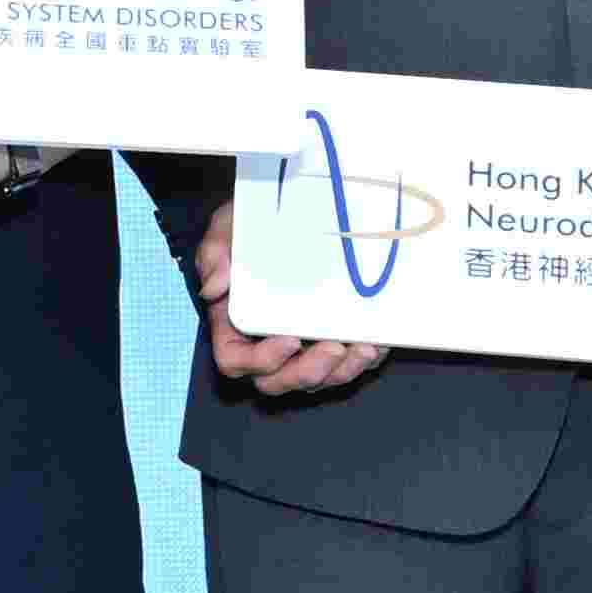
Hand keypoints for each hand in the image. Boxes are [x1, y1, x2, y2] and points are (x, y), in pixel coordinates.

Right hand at [192, 199, 380, 399]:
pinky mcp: (331, 339)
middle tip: (333, 348)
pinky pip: (346, 365)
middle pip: (278, 381)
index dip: (261, 361)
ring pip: (317, 380)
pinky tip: (377, 343)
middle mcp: (266, 342)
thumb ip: (215, 254)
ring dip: (341, 372)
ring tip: (363, 349)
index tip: (288, 340)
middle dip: (308, 373)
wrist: (285, 211)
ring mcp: (301, 345)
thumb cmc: (250, 226)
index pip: (236, 361)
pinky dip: (362, 362)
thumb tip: (215, 288)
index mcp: (235, 325)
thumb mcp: (226, 229)